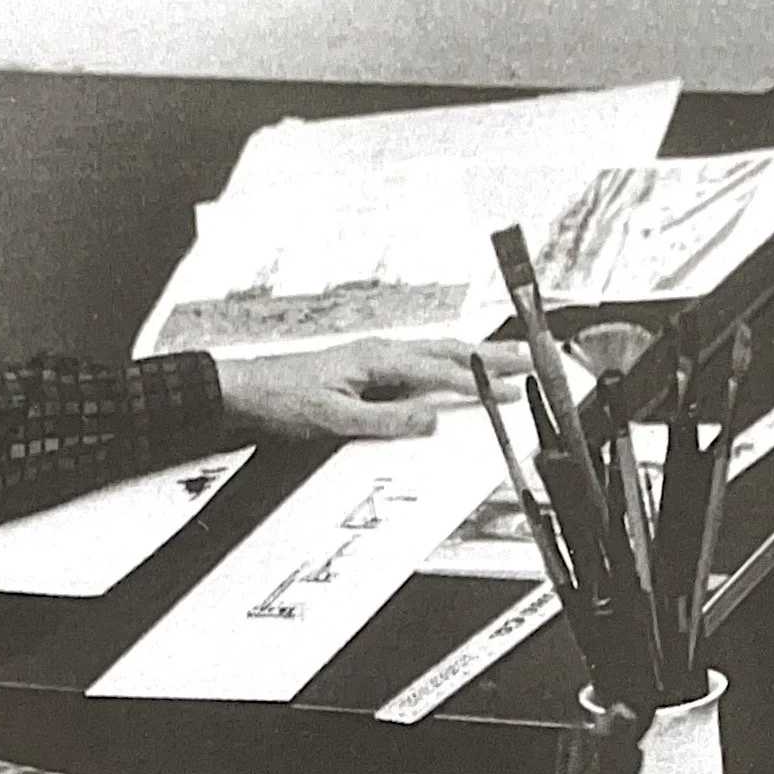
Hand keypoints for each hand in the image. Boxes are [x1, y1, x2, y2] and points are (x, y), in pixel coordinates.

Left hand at [213, 334, 531, 443]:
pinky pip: (416, 365)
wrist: (244, 392)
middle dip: (491, 356)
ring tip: (503, 360)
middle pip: (447, 352)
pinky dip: (445, 365)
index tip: (514, 386)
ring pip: (435, 354)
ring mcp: (373, 359)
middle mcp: (380, 353)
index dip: (482, 380)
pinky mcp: (365, 369)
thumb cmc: (282, 400)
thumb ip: (385, 421)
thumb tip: (431, 421)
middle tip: (529, 359)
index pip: (441, 370)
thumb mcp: (335, 419)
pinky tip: (451, 372)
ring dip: (471, 357)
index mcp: (377, 360)